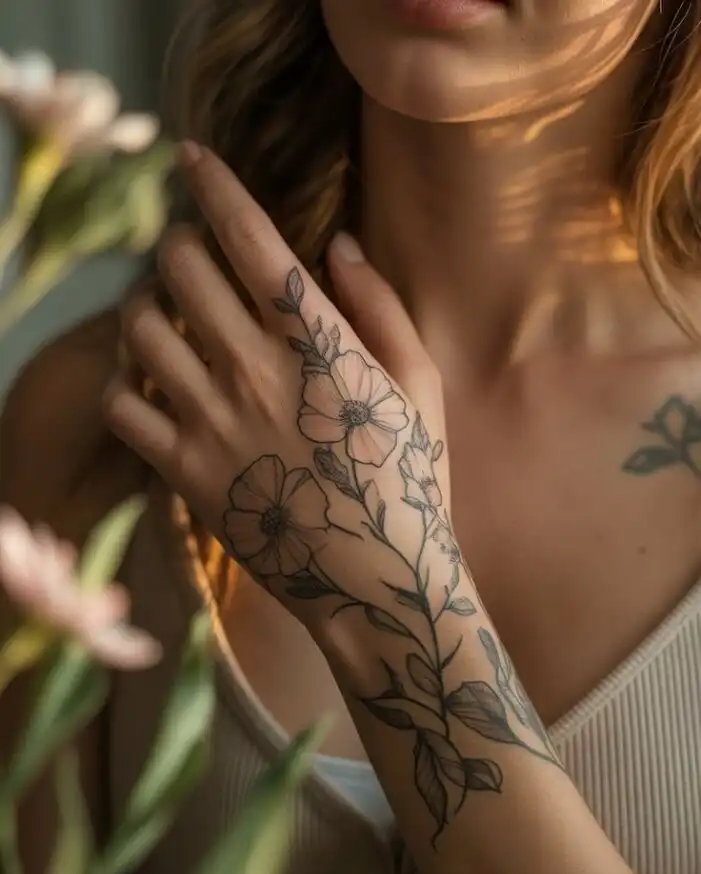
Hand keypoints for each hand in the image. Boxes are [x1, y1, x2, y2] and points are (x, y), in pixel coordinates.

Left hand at [104, 143, 461, 654]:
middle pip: (182, 268)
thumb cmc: (409, 484)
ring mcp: (214, 422)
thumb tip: (337, 245)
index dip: (216, 187)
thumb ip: (382, 309)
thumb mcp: (422, 390)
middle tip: (191, 259)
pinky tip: (149, 382)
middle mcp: (257, 371)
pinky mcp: (185, 471)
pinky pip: (121, 404)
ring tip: (165, 315)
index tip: (192, 158)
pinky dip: (124, 381)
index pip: (253, 240)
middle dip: (180, 246)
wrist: (377, 583)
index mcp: (319, 344)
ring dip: (147, 306)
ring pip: (141, 328)